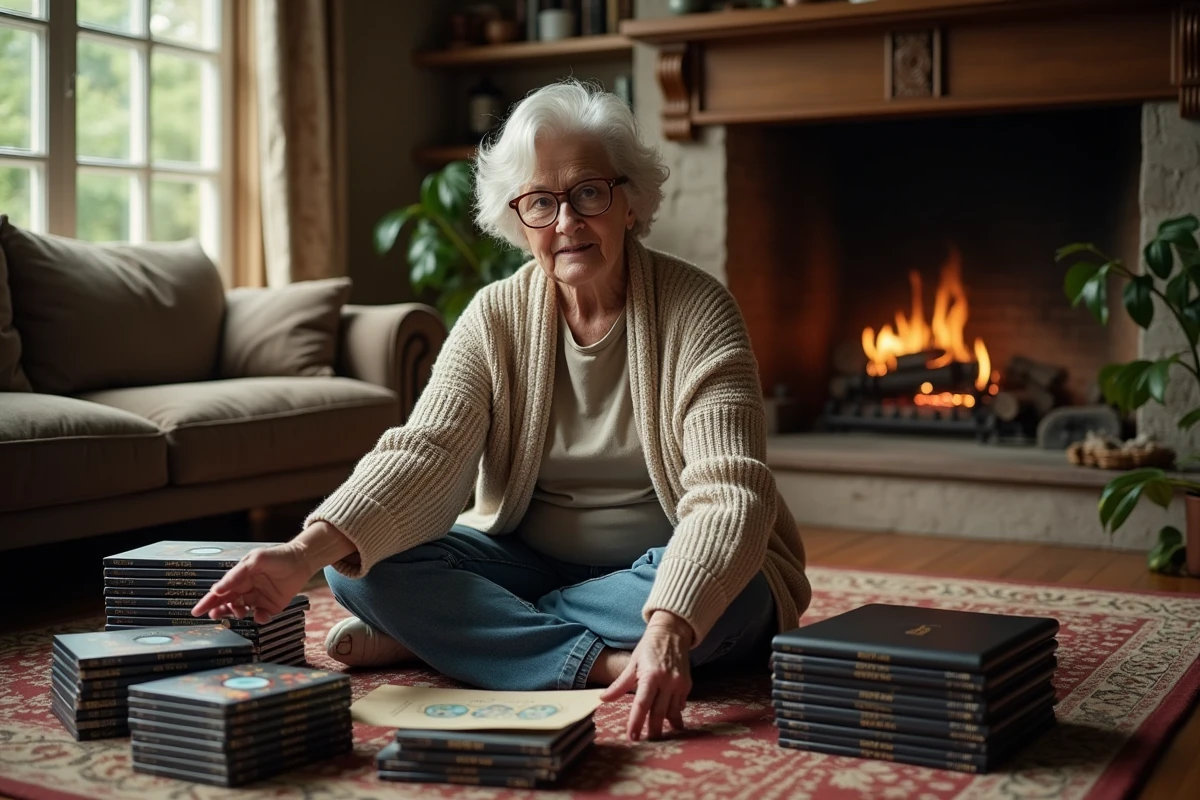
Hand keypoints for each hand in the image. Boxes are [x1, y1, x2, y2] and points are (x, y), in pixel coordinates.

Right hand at [191, 543, 314, 623]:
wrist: (302, 560)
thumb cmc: (276, 556)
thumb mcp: (255, 560)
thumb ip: (237, 574)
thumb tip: (218, 588)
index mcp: (239, 578)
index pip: (220, 591)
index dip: (208, 601)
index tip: (197, 611)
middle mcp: (246, 590)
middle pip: (226, 603)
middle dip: (218, 610)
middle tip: (214, 615)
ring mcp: (258, 600)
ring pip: (240, 612)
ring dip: (236, 614)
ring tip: (239, 612)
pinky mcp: (271, 607)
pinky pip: (261, 617)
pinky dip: (259, 619)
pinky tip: (261, 615)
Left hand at [599, 611, 694, 740]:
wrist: (672, 632)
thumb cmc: (648, 647)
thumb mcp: (632, 663)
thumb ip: (619, 684)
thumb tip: (603, 699)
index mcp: (650, 675)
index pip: (642, 703)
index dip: (636, 722)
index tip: (632, 736)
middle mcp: (667, 681)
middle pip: (659, 712)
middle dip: (653, 729)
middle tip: (646, 741)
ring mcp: (679, 683)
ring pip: (672, 711)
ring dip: (666, 723)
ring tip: (658, 734)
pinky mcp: (687, 684)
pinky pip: (680, 704)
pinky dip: (674, 712)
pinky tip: (670, 718)